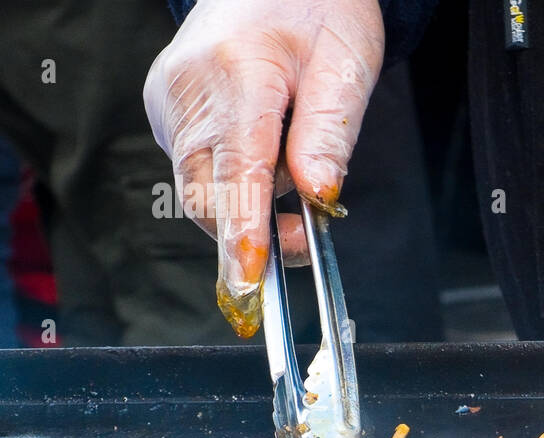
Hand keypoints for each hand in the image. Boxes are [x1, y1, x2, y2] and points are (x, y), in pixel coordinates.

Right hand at [143, 0, 383, 334]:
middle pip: (209, 193)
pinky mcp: (167, 113)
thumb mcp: (346, 64)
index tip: (252, 277)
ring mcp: (170, 104)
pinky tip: (267, 159)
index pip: (237, 168)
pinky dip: (235, 184)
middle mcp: (189, 92)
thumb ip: (331, 133)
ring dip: (249, 207)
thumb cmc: (316, 9)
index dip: (245, 229)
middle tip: (309, 240)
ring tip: (297, 178)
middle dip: (253, 232)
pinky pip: (198, 170)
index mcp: (238, 74)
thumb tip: (321, 196)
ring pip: (202, 188)